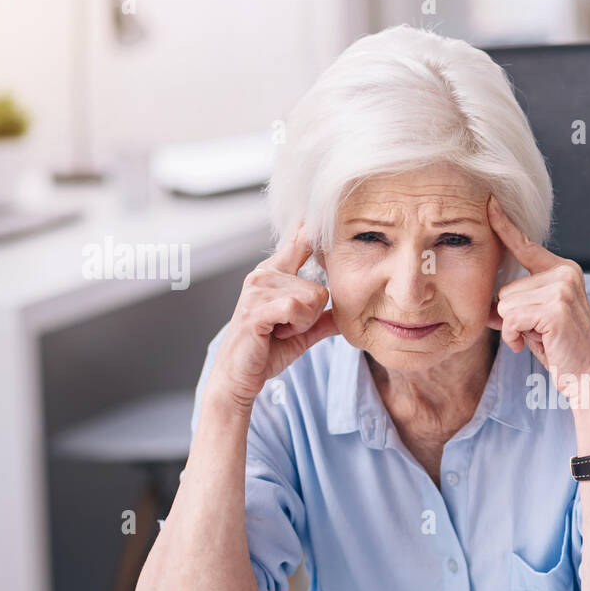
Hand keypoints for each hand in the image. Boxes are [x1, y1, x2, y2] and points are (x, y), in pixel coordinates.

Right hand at [208, 226, 338, 409]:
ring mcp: (257, 290)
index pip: (298, 244)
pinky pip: (297, 308)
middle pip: (320, 288)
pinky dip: (295, 327)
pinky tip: (276, 333)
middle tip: (285, 327)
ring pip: (312, 299)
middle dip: (310, 316)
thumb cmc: (266, 352)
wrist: (239, 377)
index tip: (317, 213)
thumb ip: (323, 318)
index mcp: (274, 275)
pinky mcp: (256, 308)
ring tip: (279, 330)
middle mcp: (263, 275)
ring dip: (301, 324)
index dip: (311, 232)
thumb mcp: (302, 333)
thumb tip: (350, 311)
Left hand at [486, 195, 589, 405]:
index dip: (504, 225)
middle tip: (539, 333)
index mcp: (563, 270)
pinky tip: (534, 344)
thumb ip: (514, 307)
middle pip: (506, 288)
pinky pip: (511, 318)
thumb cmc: (562, 351)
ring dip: (515, 328)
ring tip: (540, 339)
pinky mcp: (556, 308)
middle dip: (514, 317)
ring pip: (506, 304)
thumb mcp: (536, 322)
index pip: (526, 245)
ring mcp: (562, 288)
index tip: (488, 202)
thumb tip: (486, 306)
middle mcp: (565, 273)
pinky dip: (515, 337)